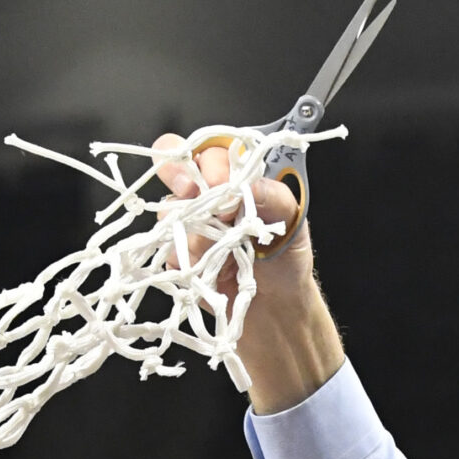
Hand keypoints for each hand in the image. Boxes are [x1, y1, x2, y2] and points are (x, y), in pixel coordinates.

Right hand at [150, 134, 345, 413]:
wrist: (276, 310)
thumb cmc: (286, 259)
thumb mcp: (291, 219)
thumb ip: (270, 194)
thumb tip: (242, 185)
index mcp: (235, 177)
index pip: (210, 149)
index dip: (209, 159)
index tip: (222, 181)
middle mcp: (207, 196)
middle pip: (174, 166)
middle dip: (178, 175)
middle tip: (192, 193)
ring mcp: (189, 224)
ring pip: (168, 208)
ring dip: (188, 225)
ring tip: (215, 248)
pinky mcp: (178, 254)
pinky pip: (166, 247)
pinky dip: (182, 256)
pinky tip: (204, 267)